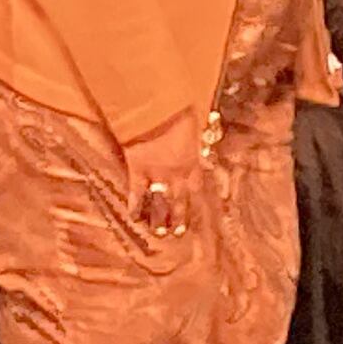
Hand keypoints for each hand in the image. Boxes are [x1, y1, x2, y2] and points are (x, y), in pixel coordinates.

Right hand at [118, 116, 211, 237]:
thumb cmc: (180, 112)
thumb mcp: (196, 125)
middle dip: (179, 217)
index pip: (197, 187)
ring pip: (159, 202)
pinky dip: (135, 206)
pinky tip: (133, 218)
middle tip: (178, 233)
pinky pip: (137, 194)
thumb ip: (199, 137)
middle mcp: (177, 174)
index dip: (198, 201)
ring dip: (159, 219)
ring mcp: (156, 175)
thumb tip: (208, 137)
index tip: (199, 212)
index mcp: (193, 162)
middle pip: (180, 201)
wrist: (156, 109)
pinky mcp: (137, 171)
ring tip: (158, 233)